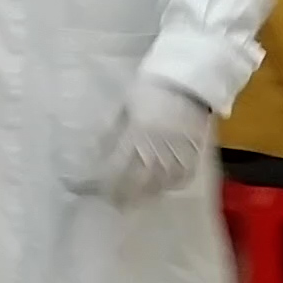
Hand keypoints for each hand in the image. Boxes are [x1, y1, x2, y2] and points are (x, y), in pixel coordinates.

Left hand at [92, 82, 212, 204]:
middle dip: (121, 194)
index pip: (114, 166)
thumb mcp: (124, 107)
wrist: (187, 80)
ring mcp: (177, 152)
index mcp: (136, 133)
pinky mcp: (194, 153)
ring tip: (132, 200)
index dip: (100, 180)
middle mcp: (156, 146)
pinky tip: (160, 187)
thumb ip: (114, 132)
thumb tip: (99, 153)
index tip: (88, 188)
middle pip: (136, 181)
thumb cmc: (149, 90)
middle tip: (112, 201)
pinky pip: (181, 177)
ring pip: (158, 183)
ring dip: (143, 193)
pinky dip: (169, 185)